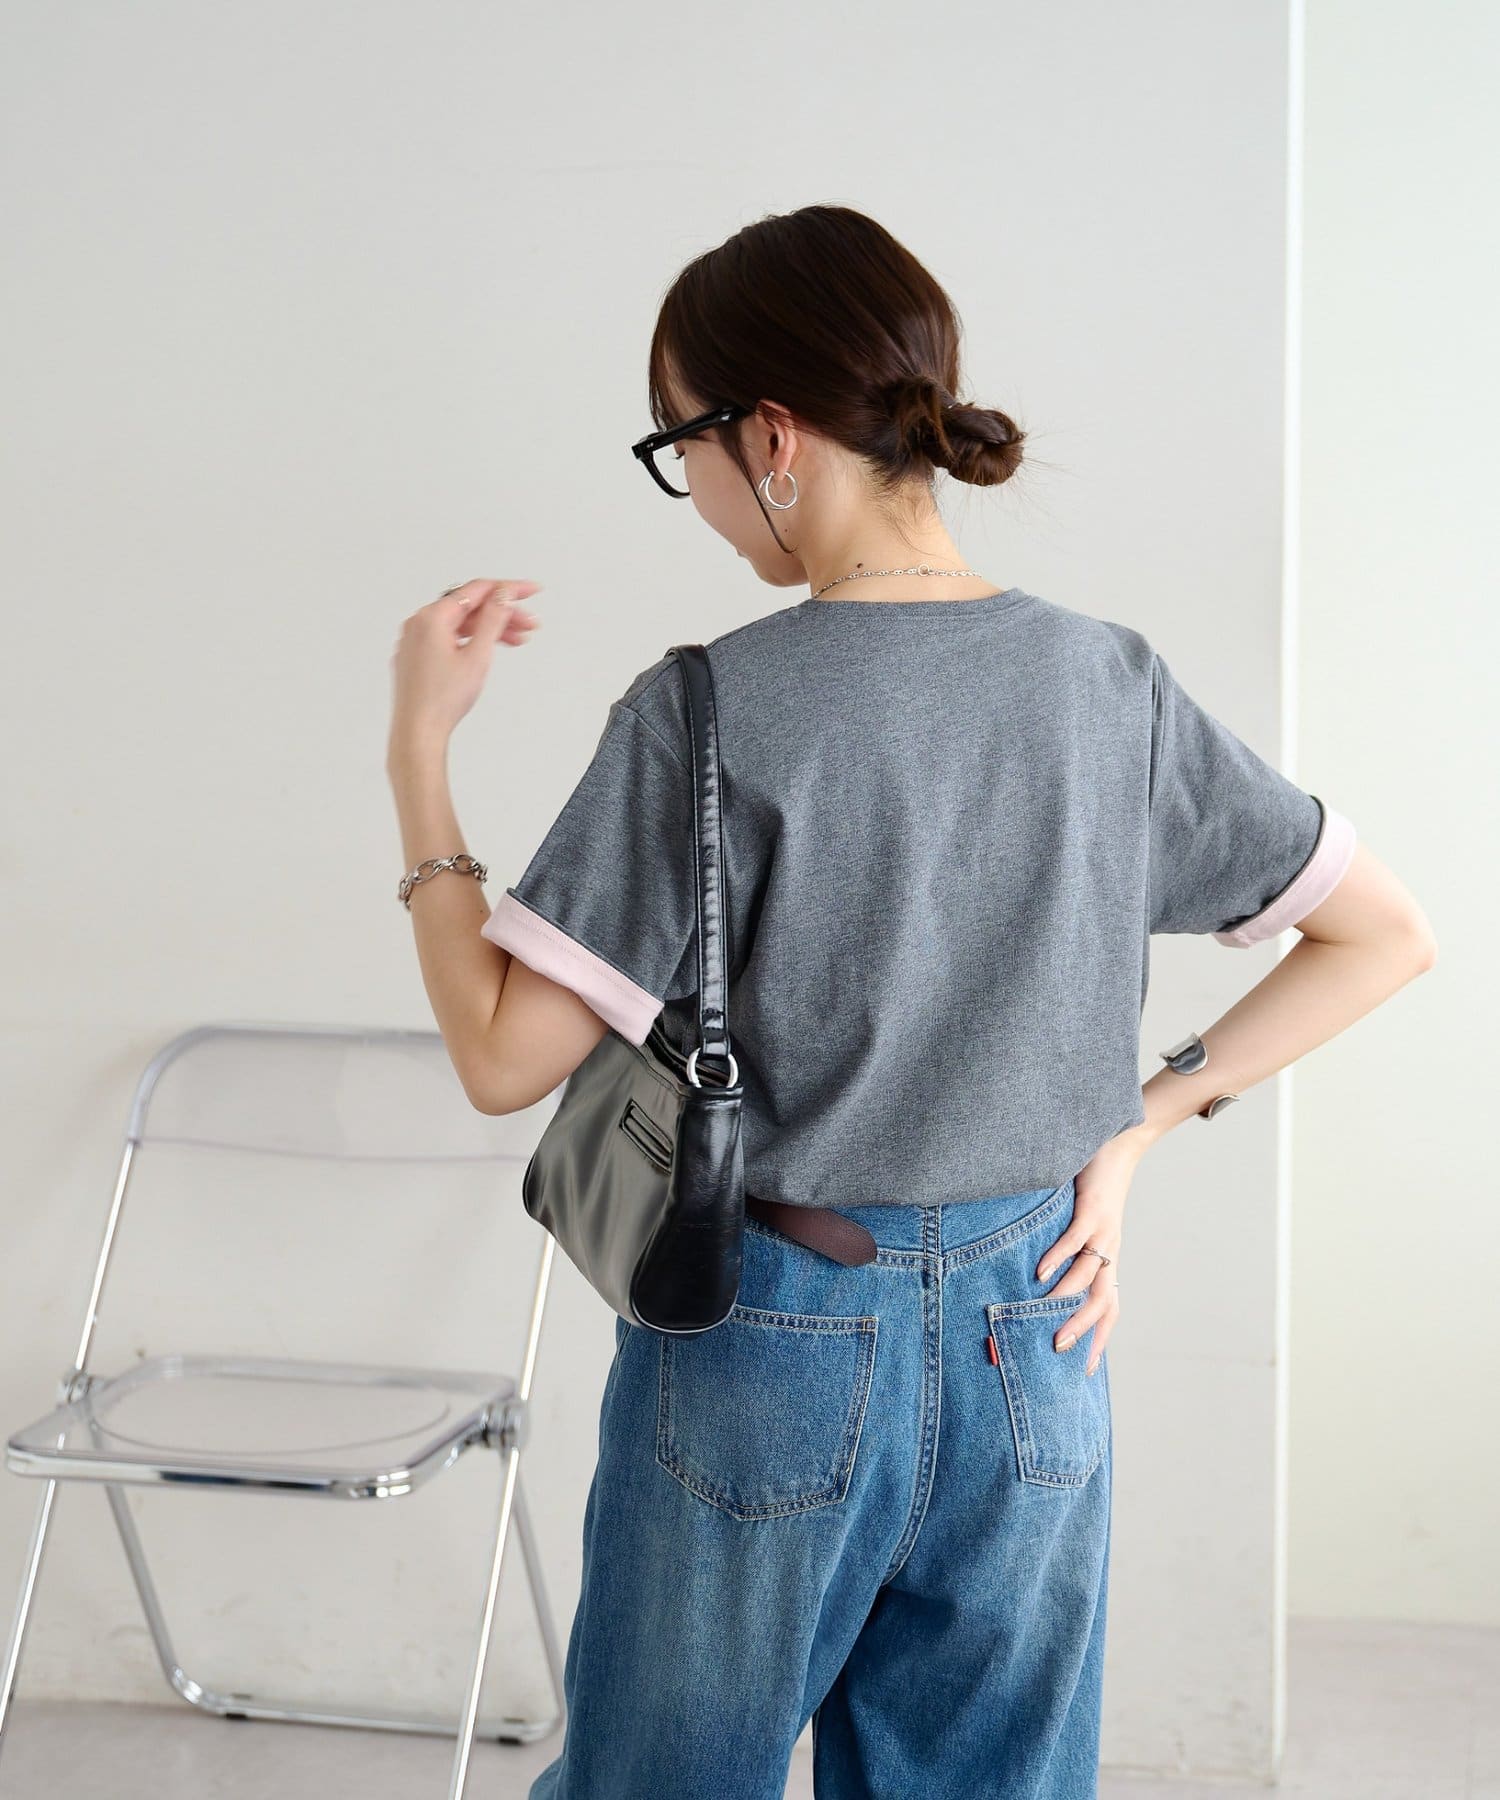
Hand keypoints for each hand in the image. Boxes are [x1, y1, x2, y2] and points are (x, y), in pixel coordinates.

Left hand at [388, 576, 542, 749]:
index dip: (508, 589)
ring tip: (516, 640)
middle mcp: (418, 623)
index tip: (530, 591)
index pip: (476, 590)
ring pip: (458, 624)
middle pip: (468, 608)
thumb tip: (502, 594)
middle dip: (501, 614)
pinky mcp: (415, 656)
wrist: (418, 732)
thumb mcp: (477, 655)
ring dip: (488, 629)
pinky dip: (469, 640)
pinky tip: (486, 649)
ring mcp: (414, 640)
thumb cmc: (443, 700)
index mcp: (431, 617)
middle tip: (529, 624)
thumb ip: (492, 620)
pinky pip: (446, 637)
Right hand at [1033, 1124, 1149, 1375]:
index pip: (1110, 1309)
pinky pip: (1075, 1239)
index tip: (1084, 1370)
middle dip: (1081, 1328)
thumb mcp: (1086, 1225)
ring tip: (1041, 1313)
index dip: (1100, 1339)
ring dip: (1066, 1296)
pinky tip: (1039, 1271)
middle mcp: (1110, 1251)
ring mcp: (1103, 1232)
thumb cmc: (1095, 1186)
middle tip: (1058, 1349)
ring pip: (1088, 1275)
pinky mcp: (1092, 1210)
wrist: (1119, 1145)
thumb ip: (1071, 1250)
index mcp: (1109, 1259)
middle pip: (1102, 1301)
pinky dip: (1058, 1257)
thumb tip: (1043, 1274)